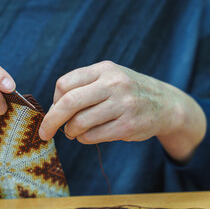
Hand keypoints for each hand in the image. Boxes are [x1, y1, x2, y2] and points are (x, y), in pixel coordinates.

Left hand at [39, 61, 205, 162]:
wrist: (165, 104)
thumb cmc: (127, 92)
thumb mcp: (108, 78)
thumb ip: (83, 88)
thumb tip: (54, 110)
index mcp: (103, 70)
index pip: (65, 83)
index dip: (54, 100)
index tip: (55, 110)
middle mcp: (113, 84)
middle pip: (69, 102)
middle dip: (51, 120)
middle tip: (44, 133)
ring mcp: (122, 105)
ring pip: (80, 122)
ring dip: (71, 131)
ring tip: (74, 132)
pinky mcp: (128, 125)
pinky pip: (93, 136)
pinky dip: (84, 138)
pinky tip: (89, 135)